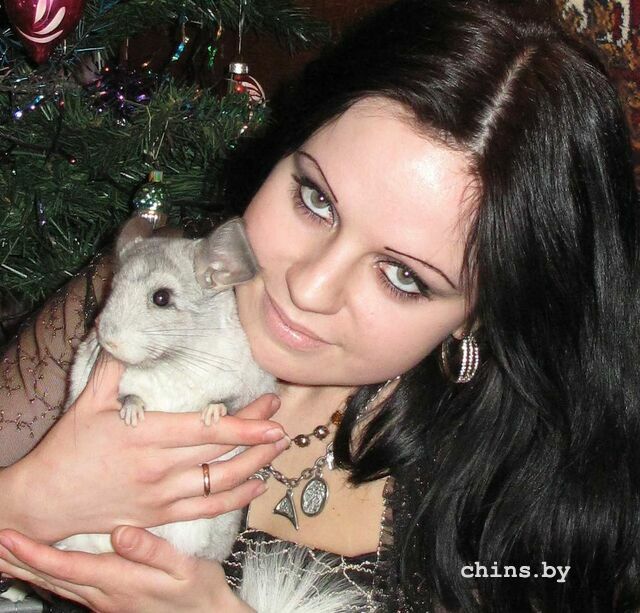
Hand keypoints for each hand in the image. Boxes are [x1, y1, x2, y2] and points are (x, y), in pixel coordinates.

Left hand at [0, 526, 251, 611]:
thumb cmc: (199, 589)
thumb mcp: (184, 567)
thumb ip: (152, 549)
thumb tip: (120, 532)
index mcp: (120, 581)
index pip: (67, 567)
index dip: (35, 554)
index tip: (9, 538)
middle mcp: (105, 594)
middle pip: (53, 579)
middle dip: (21, 561)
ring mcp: (106, 602)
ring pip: (58, 585)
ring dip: (30, 569)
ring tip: (8, 554)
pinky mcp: (111, 602)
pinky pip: (70, 588)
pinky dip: (49, 576)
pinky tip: (45, 568)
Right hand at [1, 354, 286, 542]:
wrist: (45, 501)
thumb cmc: (68, 448)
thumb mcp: (88, 402)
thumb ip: (113, 367)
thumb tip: (125, 332)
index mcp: (147, 436)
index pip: (207, 429)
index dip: (245, 422)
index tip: (272, 411)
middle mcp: (160, 467)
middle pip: (221, 452)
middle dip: (258, 437)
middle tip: (282, 423)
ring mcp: (163, 495)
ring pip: (221, 483)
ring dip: (256, 466)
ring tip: (279, 450)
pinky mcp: (162, 515)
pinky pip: (207, 510)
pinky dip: (236, 500)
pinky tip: (257, 487)